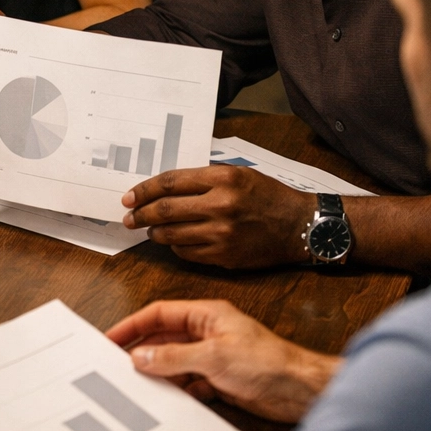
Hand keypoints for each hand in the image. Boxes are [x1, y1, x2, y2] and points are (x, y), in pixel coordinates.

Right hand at [106, 300, 341, 422]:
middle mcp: (208, 333)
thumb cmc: (269, 363)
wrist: (302, 392)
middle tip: (118, 366)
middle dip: (142, 352)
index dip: (133, 325)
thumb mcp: (213, 357)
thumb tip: (140, 356)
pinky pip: (189, 384)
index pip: (159, 314)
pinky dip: (178, 391)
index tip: (111, 338)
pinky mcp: (221, 380)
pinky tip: (171, 399)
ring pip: (175, 363)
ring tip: (140, 386)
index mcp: (206, 315)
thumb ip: (173, 357)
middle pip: (164, 340)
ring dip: (160, 374)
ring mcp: (214, 357)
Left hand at [122, 166, 319, 268]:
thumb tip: (164, 188)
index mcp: (223, 179)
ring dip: (154, 233)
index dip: (143, 190)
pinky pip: (187, 253)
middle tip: (128, 217)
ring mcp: (222, 234)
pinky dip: (175, 247)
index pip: (169, 183)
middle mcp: (221, 205)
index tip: (129, 197)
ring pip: (172, 235)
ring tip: (148, 230)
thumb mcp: (238, 174)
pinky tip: (173, 242)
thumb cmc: (268, 196)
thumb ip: (203, 179)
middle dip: (140, 214)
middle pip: (165, 210)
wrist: (301, 225)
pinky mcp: (226, 256)